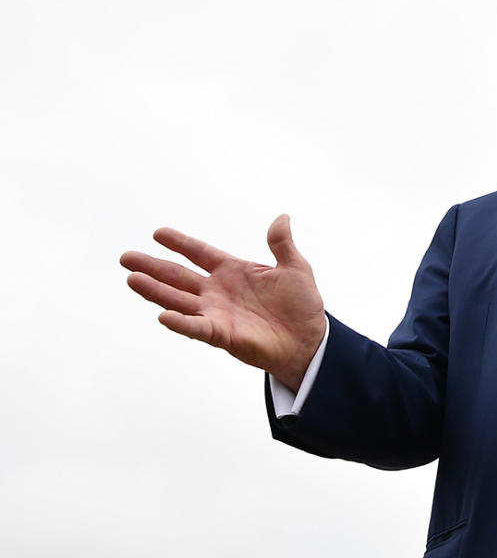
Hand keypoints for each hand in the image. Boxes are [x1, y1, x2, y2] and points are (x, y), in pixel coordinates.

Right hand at [120, 215, 326, 389]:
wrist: (309, 340)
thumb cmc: (301, 305)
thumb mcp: (295, 268)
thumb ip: (283, 244)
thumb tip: (282, 217)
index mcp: (232, 271)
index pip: (200, 253)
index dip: (180, 243)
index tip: (158, 233)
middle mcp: (218, 291)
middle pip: (178, 276)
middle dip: (152, 266)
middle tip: (126, 257)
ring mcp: (216, 313)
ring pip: (178, 300)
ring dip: (155, 291)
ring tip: (132, 279)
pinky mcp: (221, 335)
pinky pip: (196, 328)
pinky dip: (180, 322)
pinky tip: (163, 315)